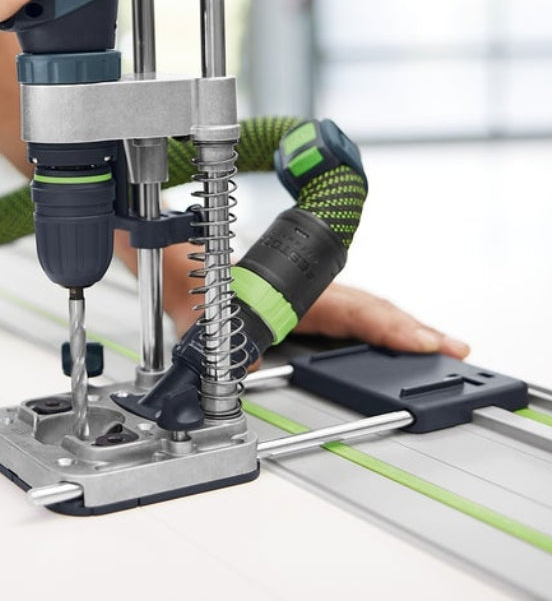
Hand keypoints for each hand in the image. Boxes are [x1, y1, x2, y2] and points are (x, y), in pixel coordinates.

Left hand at [148, 242, 469, 357]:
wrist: (176, 269)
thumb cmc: (190, 281)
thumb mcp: (195, 310)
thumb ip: (214, 336)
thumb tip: (240, 363)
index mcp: (285, 288)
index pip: (344, 305)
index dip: (382, 322)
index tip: (417, 339)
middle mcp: (303, 292)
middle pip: (366, 307)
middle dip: (411, 327)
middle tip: (455, 350)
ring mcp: (308, 302)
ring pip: (362, 313)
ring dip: (401, 330)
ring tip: (443, 348)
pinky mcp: (306, 314)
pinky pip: (350, 321)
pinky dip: (380, 332)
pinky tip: (402, 347)